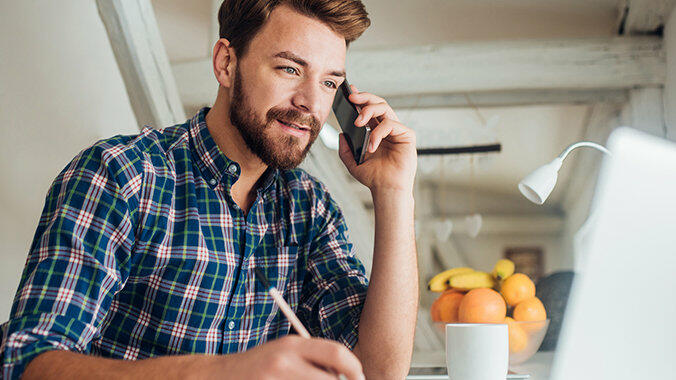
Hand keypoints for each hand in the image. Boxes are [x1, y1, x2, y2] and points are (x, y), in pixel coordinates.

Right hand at [221, 335, 364, 379]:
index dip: (354, 368)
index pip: (336, 353)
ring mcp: (275, 379)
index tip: (359, 377)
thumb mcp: (285, 354)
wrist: (218, 377)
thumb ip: (312, 359)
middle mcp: (284, 361)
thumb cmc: (258, 367)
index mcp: (292, 344)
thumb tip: (348, 374)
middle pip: (330, 379)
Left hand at [338, 85, 416, 193]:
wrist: (386, 190)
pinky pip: (390, 124)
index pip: (369, 109)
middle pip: (378, 103)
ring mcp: (398, 130)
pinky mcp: (407, 135)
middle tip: (352, 97)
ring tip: (358, 122)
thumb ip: (345, 149)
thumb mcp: (352, 162)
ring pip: (385, 108)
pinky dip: (378, 133)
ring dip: (369, 111)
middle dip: (364, 97)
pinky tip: (371, 146)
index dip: (360, 98)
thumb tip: (341, 134)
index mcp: (377, 131)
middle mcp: (388, 128)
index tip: (349, 91)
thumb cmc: (374, 178)